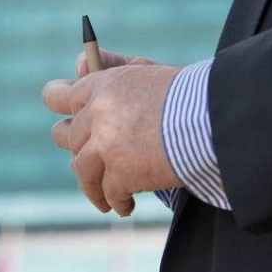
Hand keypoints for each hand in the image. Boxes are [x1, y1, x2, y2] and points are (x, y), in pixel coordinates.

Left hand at [43, 49, 180, 216]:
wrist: (212, 119)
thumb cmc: (187, 94)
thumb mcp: (146, 72)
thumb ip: (113, 67)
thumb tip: (80, 65)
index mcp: (102, 84)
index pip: (59, 96)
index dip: (61, 110)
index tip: (66, 123)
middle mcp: (96, 112)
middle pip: (66, 136)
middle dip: (76, 151)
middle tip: (86, 165)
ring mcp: (105, 143)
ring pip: (82, 170)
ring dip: (93, 187)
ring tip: (105, 199)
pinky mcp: (119, 171)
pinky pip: (108, 192)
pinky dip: (117, 201)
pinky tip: (126, 205)